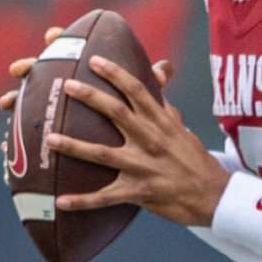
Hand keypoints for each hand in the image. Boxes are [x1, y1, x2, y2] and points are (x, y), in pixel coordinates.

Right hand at [0, 25, 175, 152]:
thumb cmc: (134, 122)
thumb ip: (150, 86)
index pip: (71, 52)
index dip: (60, 41)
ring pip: (27, 102)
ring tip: (5, 104)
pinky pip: (24, 137)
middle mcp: (65, 88)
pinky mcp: (46, 134)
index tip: (52, 35)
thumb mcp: (143, 105)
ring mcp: (52, 110)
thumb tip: (166, 69)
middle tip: (18, 69)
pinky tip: (4, 145)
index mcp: (87, 76)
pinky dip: (14, 141)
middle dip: (30, 67)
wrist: (129, 153)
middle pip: (43, 73)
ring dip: (14, 101)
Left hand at [45, 54, 227, 227]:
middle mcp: (150, 140)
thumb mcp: (182, 130)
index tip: (94, 60)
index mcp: (160, 123)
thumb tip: (156, 83)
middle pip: (116, 113)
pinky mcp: (138, 191)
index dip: (115, 73)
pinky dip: (82, 201)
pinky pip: (105, 197)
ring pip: (102, 153)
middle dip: (90, 97)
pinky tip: (60, 201)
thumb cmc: (196, 161)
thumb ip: (164, 108)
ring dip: (73, 146)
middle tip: (67, 85)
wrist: (213, 195)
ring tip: (49, 138)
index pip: (137, 90)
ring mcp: (142, 166)